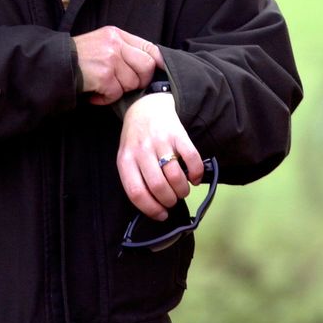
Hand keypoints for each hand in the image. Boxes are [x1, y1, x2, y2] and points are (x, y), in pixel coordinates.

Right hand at [74, 26, 163, 105]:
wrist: (54, 65)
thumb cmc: (79, 58)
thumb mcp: (102, 43)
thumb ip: (123, 49)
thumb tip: (150, 63)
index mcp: (116, 34)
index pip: (148, 47)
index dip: (158, 62)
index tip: (160, 71)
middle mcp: (115, 44)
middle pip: (146, 66)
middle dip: (140, 81)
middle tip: (124, 85)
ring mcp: (110, 59)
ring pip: (132, 83)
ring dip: (118, 90)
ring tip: (103, 86)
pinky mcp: (103, 76)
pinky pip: (116, 94)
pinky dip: (106, 98)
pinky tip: (95, 93)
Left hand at [117, 93, 203, 219]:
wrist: (147, 107)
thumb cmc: (137, 139)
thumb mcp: (127, 157)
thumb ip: (135, 178)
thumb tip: (154, 208)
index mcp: (126, 160)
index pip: (136, 192)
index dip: (151, 209)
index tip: (162, 214)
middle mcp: (142, 151)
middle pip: (158, 187)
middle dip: (169, 200)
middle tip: (172, 200)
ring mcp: (161, 141)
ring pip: (175, 176)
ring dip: (182, 190)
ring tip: (182, 190)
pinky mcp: (178, 134)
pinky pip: (192, 159)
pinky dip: (196, 174)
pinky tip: (194, 179)